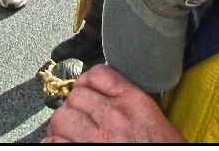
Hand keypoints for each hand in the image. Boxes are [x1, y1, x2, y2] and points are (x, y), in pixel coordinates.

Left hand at [43, 65, 183, 142]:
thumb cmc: (164, 148)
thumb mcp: (157, 121)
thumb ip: (133, 105)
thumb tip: (110, 99)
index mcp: (135, 103)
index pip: (99, 74)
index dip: (88, 81)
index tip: (85, 88)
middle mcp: (115, 116)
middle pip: (77, 95)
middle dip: (74, 105)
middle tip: (77, 116)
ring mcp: (97, 137)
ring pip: (62, 117)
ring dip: (62, 125)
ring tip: (67, 132)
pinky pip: (55, 142)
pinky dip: (55, 142)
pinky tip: (63, 143)